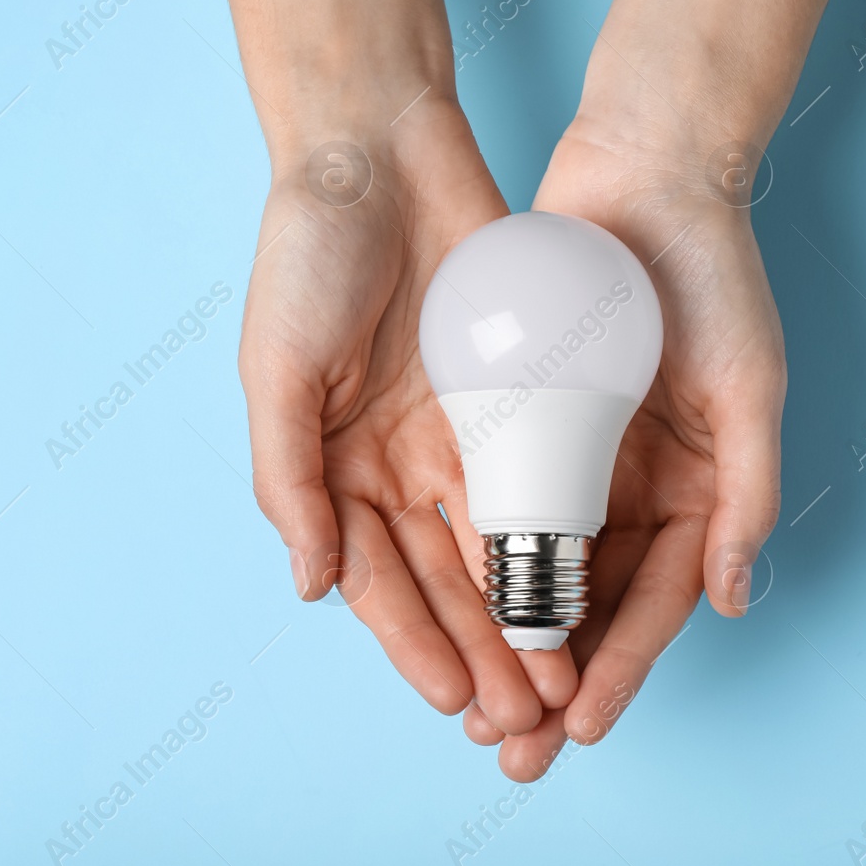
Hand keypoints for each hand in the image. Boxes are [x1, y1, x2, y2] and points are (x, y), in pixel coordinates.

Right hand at [240, 95, 577, 736]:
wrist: (380, 149)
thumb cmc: (307, 254)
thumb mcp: (276, 369)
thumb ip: (290, 480)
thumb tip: (311, 588)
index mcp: (334, 467)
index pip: (379, 580)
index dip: (415, 644)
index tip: (456, 701)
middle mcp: (399, 461)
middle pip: (447, 579)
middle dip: (484, 650)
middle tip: (524, 715)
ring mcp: (461, 428)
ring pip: (502, 543)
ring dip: (529, 614)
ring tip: (562, 677)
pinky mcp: (516, 390)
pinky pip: (542, 474)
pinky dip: (560, 533)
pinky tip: (589, 584)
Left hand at [459, 114, 786, 778]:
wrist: (646, 174)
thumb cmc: (716, 276)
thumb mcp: (750, 386)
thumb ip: (747, 495)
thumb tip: (729, 602)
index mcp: (695, 490)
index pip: (654, 602)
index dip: (620, 669)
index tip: (581, 728)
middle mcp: (633, 485)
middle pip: (587, 605)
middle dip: (549, 682)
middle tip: (510, 752)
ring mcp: (575, 452)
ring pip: (532, 568)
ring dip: (501, 640)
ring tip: (468, 706)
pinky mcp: (523, 414)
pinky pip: (495, 499)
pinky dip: (473, 557)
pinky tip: (441, 604)